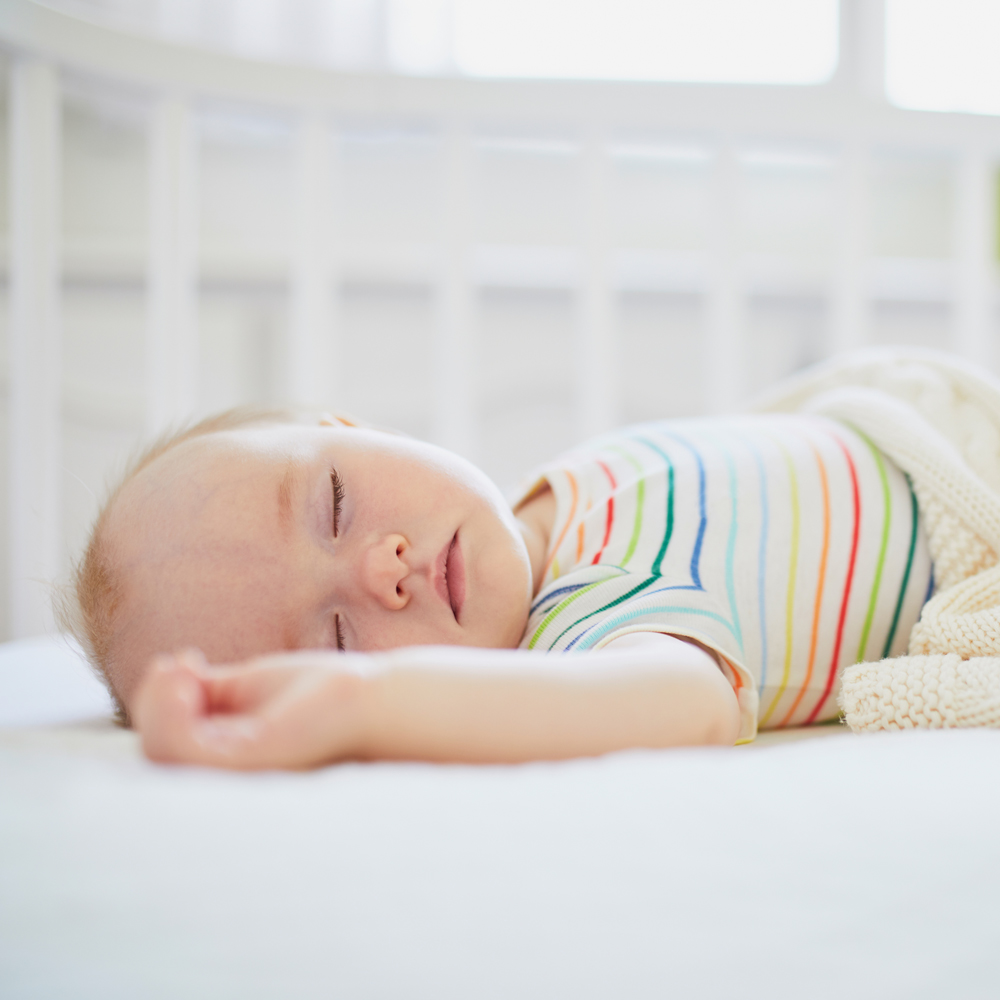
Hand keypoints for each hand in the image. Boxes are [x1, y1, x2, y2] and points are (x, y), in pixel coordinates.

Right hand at [133, 649, 371, 768]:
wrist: (375, 699)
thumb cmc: (323, 695)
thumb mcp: (252, 685)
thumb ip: (211, 690)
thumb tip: (171, 676)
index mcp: (227, 763)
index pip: (165, 747)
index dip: (157, 702)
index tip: (181, 661)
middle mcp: (227, 779)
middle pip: (154, 751)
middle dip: (154, 698)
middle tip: (180, 663)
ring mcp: (236, 774)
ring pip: (159, 752)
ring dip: (157, 701)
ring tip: (183, 669)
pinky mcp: (250, 760)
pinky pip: (182, 749)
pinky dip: (171, 711)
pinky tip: (189, 677)